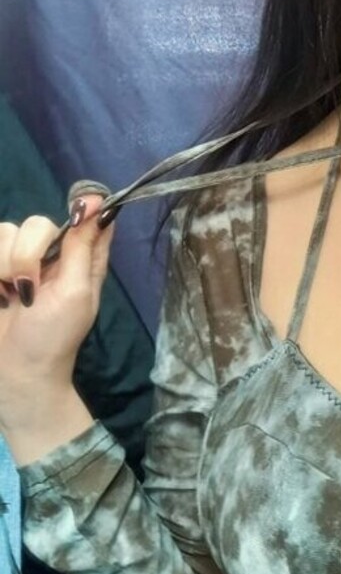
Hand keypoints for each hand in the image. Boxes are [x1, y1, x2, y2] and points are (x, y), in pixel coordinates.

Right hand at [0, 192, 113, 449]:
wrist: (14, 370)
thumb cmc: (52, 337)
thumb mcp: (75, 293)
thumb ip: (82, 248)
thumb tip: (98, 203)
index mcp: (79, 260)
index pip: (87, 217)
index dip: (83, 208)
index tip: (78, 209)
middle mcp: (50, 254)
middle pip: (36, 223)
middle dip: (27, 255)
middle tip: (27, 290)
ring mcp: (17, 260)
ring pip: (5, 232)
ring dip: (4, 266)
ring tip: (9, 297)